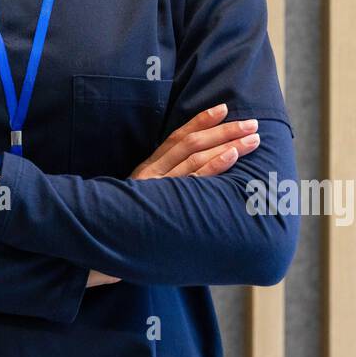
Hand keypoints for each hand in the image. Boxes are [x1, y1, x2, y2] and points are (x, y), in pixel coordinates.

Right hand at [84, 102, 260, 286]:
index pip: (176, 138)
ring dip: (228, 146)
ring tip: (252, 139)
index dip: (200, 121)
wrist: (103, 247)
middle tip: (252, 124)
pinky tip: (232, 157)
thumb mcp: (142, 199)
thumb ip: (162, 186)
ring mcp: (159, 189)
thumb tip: (193, 174)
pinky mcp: (166, 204)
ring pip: (196, 159)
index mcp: (148, 170)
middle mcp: (153, 175)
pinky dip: (214, 166)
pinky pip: (194, 183)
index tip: (223, 108)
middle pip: (192, 144)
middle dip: (224, 131)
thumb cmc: (129, 225)